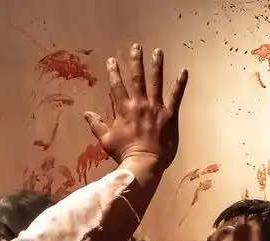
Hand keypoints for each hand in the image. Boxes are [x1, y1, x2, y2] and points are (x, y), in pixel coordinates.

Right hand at [85, 43, 187, 170]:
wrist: (144, 164)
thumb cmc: (124, 154)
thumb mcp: (106, 140)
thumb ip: (96, 125)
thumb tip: (85, 113)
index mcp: (124, 110)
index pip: (117, 86)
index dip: (114, 72)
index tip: (112, 60)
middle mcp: (140, 105)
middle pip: (137, 78)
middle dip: (136, 61)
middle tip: (136, 46)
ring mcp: (156, 109)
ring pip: (156, 82)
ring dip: (157, 66)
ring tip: (158, 52)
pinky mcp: (170, 115)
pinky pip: (176, 96)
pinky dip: (180, 83)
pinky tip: (183, 71)